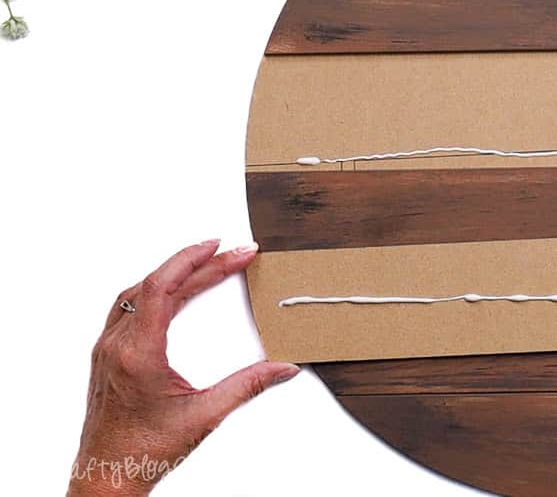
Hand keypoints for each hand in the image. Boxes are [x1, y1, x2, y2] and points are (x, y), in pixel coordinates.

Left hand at [68, 240, 299, 495]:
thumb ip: (248, 386)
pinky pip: (126, 307)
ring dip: (172, 272)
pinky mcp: (106, 355)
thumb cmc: (144, 452)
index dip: (196, 261)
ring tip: (204, 262)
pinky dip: (153, 289)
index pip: (164, 288)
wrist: (107, 476)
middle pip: (157, 284)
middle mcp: (117, 345)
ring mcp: (107, 349)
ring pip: (137, 291)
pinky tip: (170, 291)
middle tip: (234, 254)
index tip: (224, 248)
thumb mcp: (204, 416)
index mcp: (138, 354)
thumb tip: (284, 368)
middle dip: (199, 264)